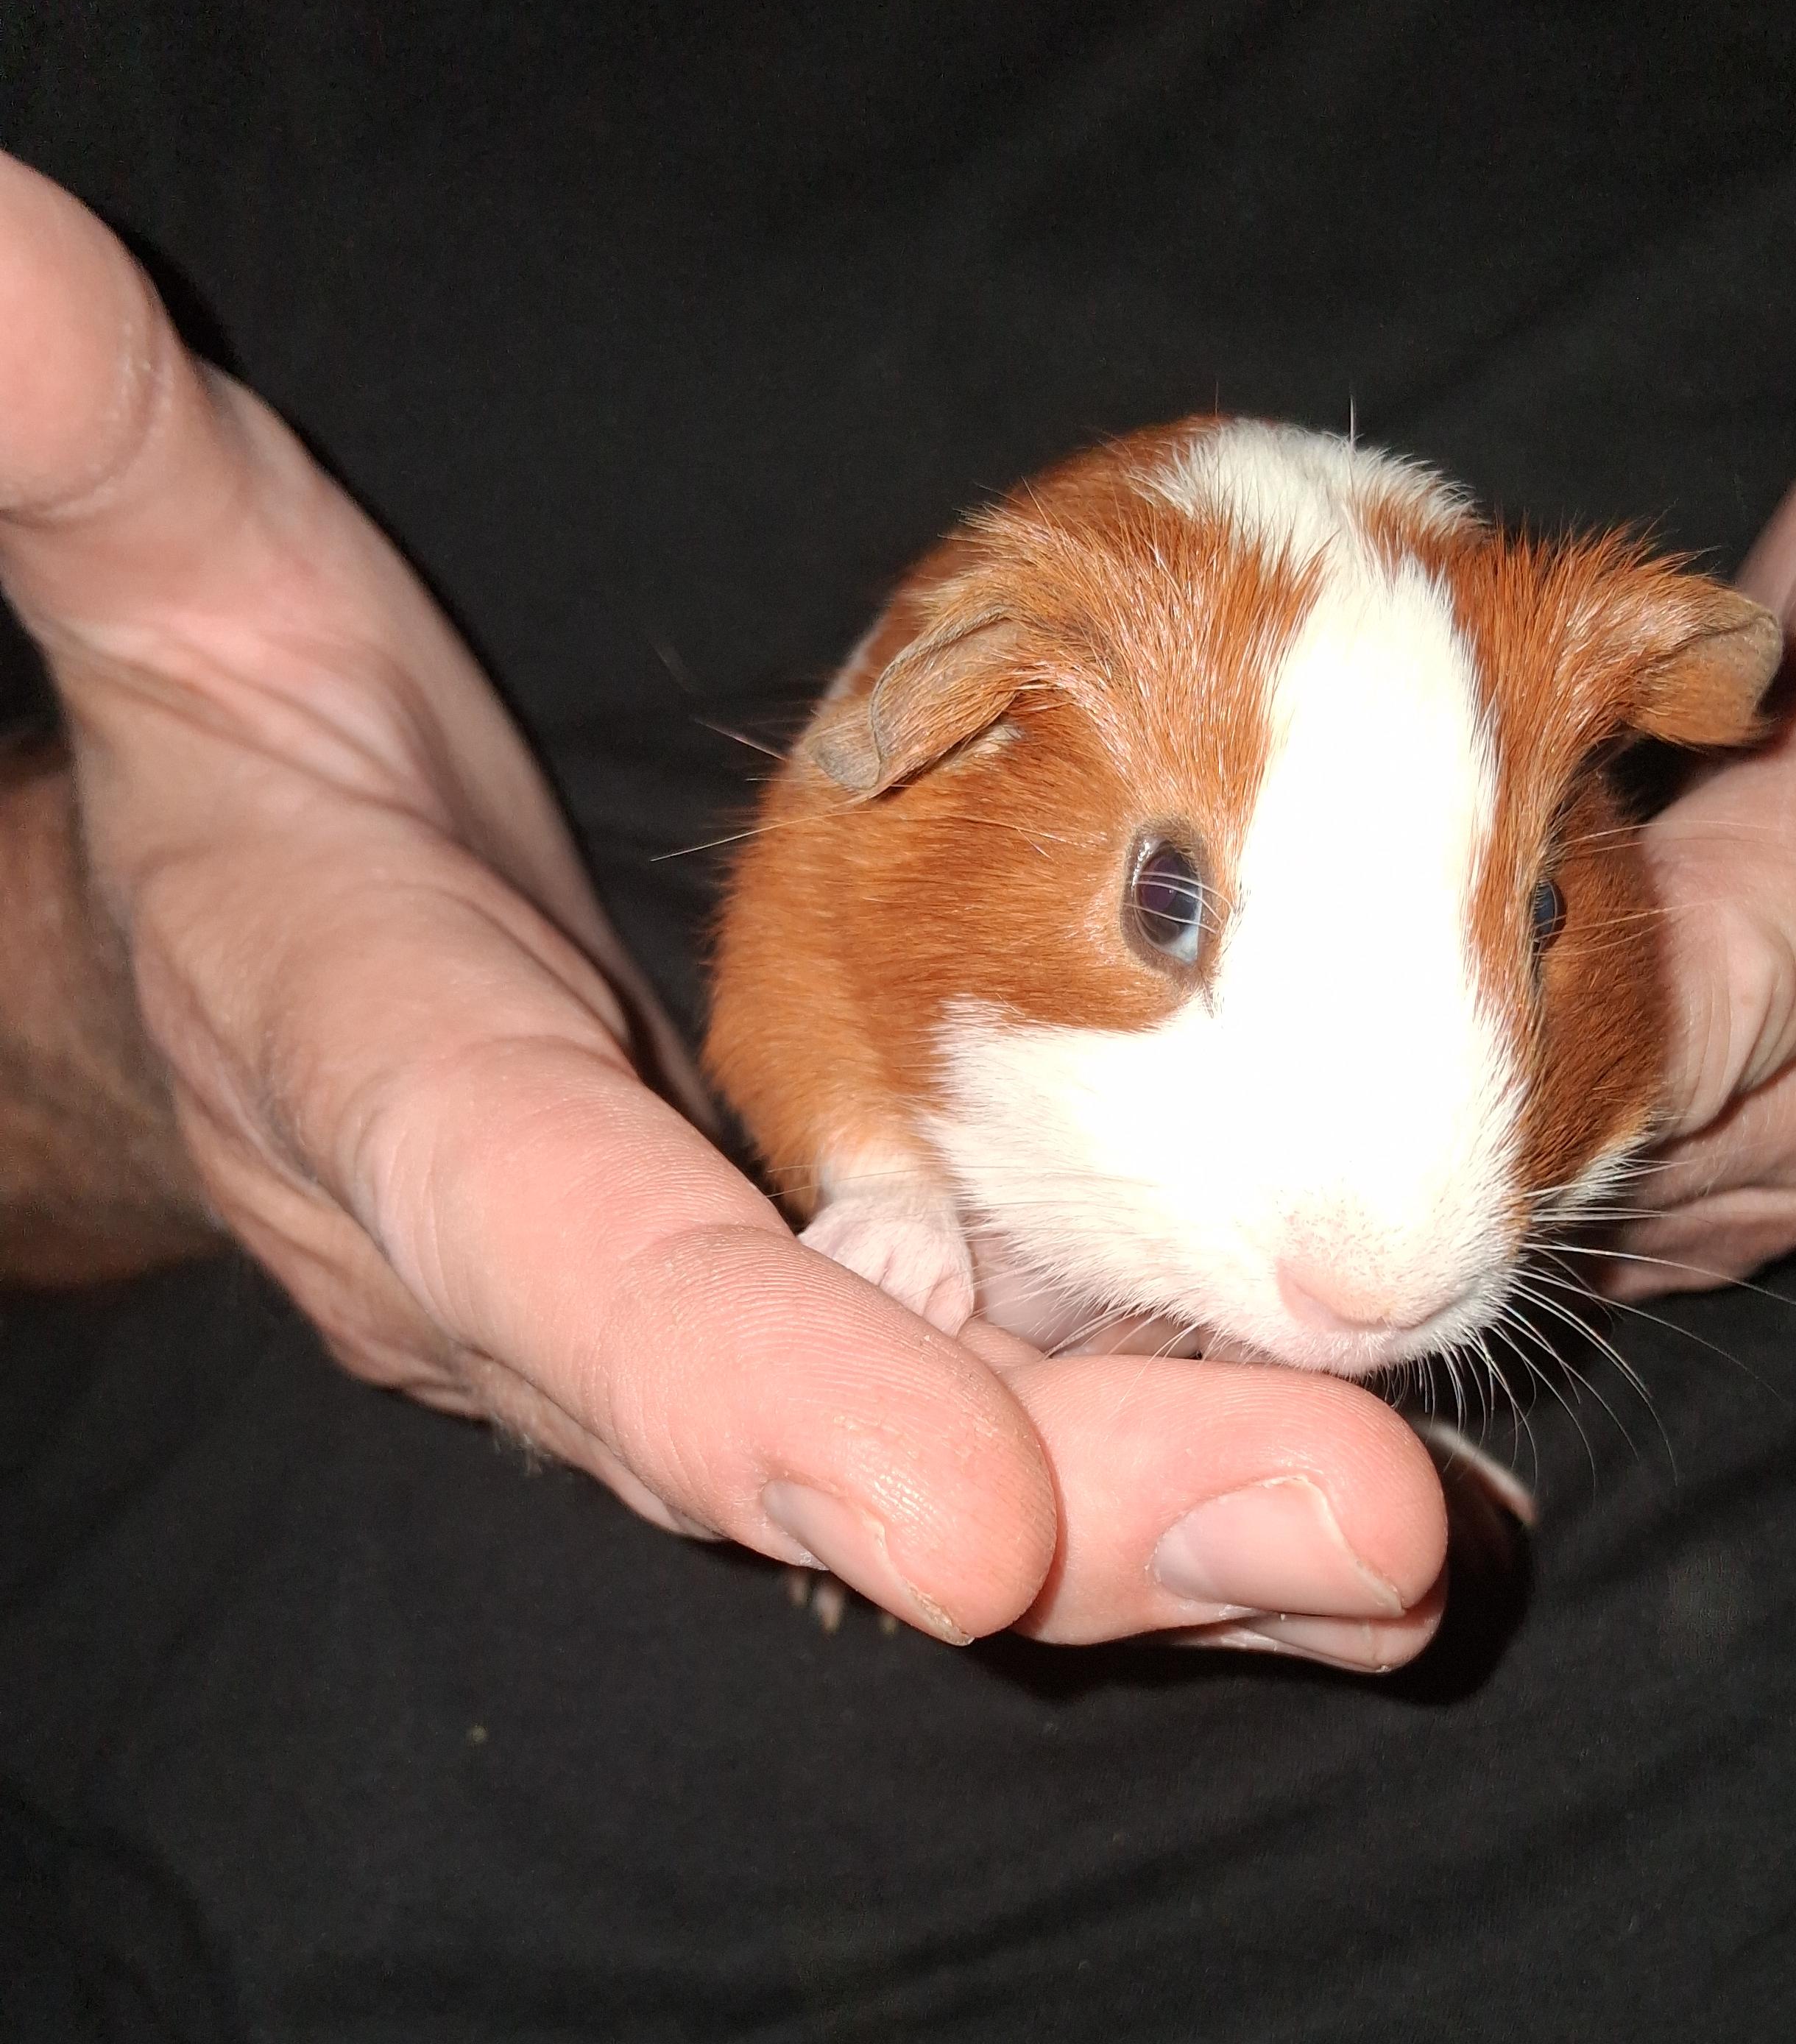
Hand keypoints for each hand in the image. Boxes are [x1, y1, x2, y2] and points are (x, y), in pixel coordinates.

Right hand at [0, 153, 1444, 1660]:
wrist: (253, 990)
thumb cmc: (247, 786)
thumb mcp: (177, 601)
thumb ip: (93, 469)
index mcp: (395, 1102)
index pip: (564, 1265)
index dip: (749, 1402)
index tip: (964, 1526)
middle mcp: (555, 1294)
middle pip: (818, 1442)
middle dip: (1080, 1501)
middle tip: (1360, 1543)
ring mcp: (685, 1363)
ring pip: (930, 1487)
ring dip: (1177, 1544)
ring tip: (1415, 1573)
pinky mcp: (795, 1358)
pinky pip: (988, 1453)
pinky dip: (1168, 1503)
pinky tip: (1366, 1553)